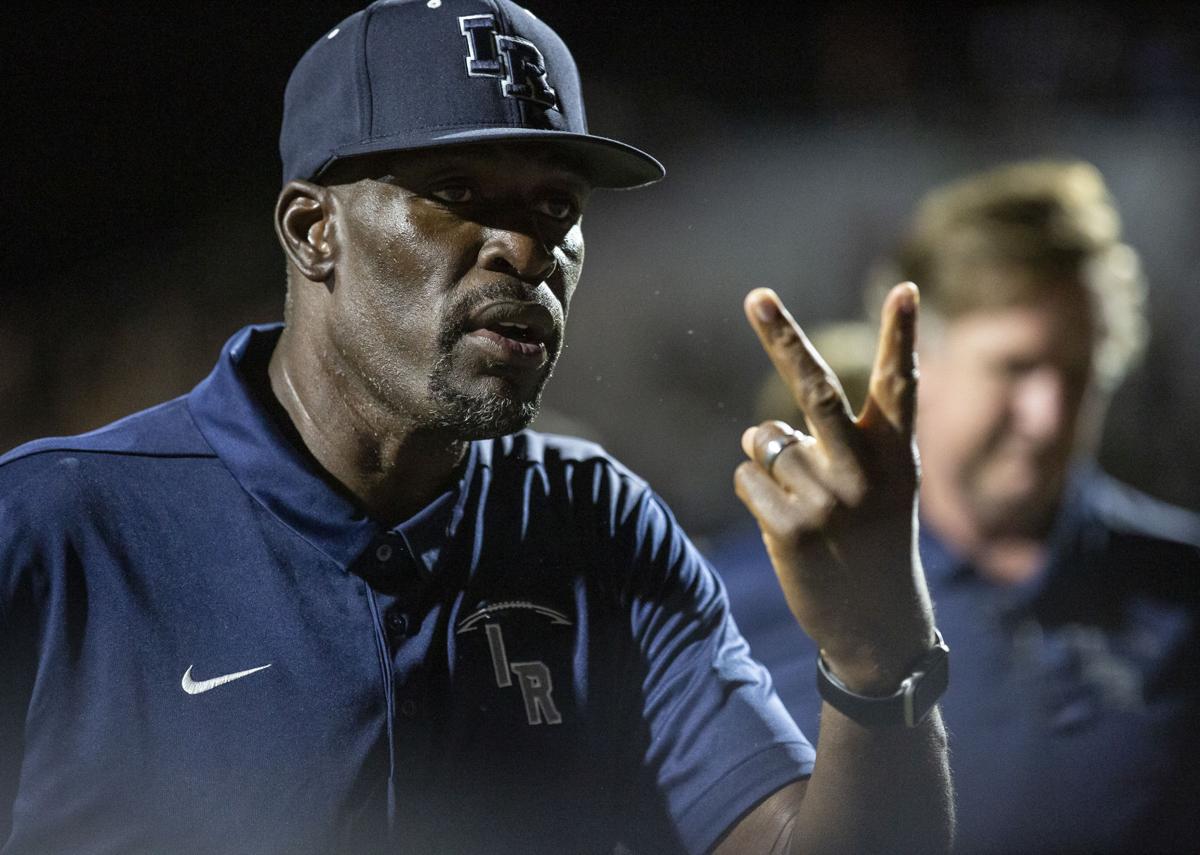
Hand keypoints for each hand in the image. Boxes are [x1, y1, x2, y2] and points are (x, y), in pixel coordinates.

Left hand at [734, 283, 934, 693]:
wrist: (878, 628)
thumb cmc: (874, 543)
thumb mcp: (881, 491)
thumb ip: (831, 450)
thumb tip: (755, 430)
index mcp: (895, 456)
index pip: (900, 385)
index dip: (902, 336)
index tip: (907, 288)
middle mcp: (864, 473)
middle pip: (814, 389)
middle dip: (783, 337)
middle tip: (757, 295)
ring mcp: (827, 502)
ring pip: (764, 441)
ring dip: (768, 463)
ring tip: (805, 505)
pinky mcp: (790, 531)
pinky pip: (747, 478)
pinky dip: (756, 493)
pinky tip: (787, 528)